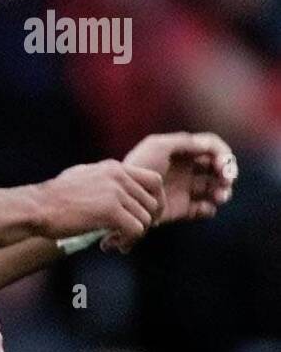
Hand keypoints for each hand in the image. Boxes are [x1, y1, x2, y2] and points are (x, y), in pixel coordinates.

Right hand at [33, 159, 163, 250]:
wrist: (35, 208)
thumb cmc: (52, 199)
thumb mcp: (81, 178)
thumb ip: (103, 180)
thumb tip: (116, 191)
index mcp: (113, 167)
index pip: (154, 180)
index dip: (154, 202)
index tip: (144, 218)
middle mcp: (118, 176)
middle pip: (153, 203)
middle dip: (144, 223)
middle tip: (125, 236)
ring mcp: (115, 193)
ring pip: (146, 219)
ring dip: (133, 236)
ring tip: (113, 243)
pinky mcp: (110, 211)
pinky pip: (136, 230)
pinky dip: (127, 242)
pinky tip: (108, 245)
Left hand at [122, 132, 236, 225]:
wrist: (124, 195)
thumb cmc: (139, 166)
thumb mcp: (158, 146)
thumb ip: (185, 141)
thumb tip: (209, 145)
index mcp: (182, 152)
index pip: (212, 149)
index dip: (223, 155)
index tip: (223, 165)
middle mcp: (185, 170)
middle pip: (218, 169)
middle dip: (227, 173)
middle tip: (226, 180)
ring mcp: (184, 189)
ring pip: (215, 189)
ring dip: (223, 192)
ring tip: (219, 196)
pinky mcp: (180, 209)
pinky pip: (203, 209)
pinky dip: (209, 208)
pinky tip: (204, 207)